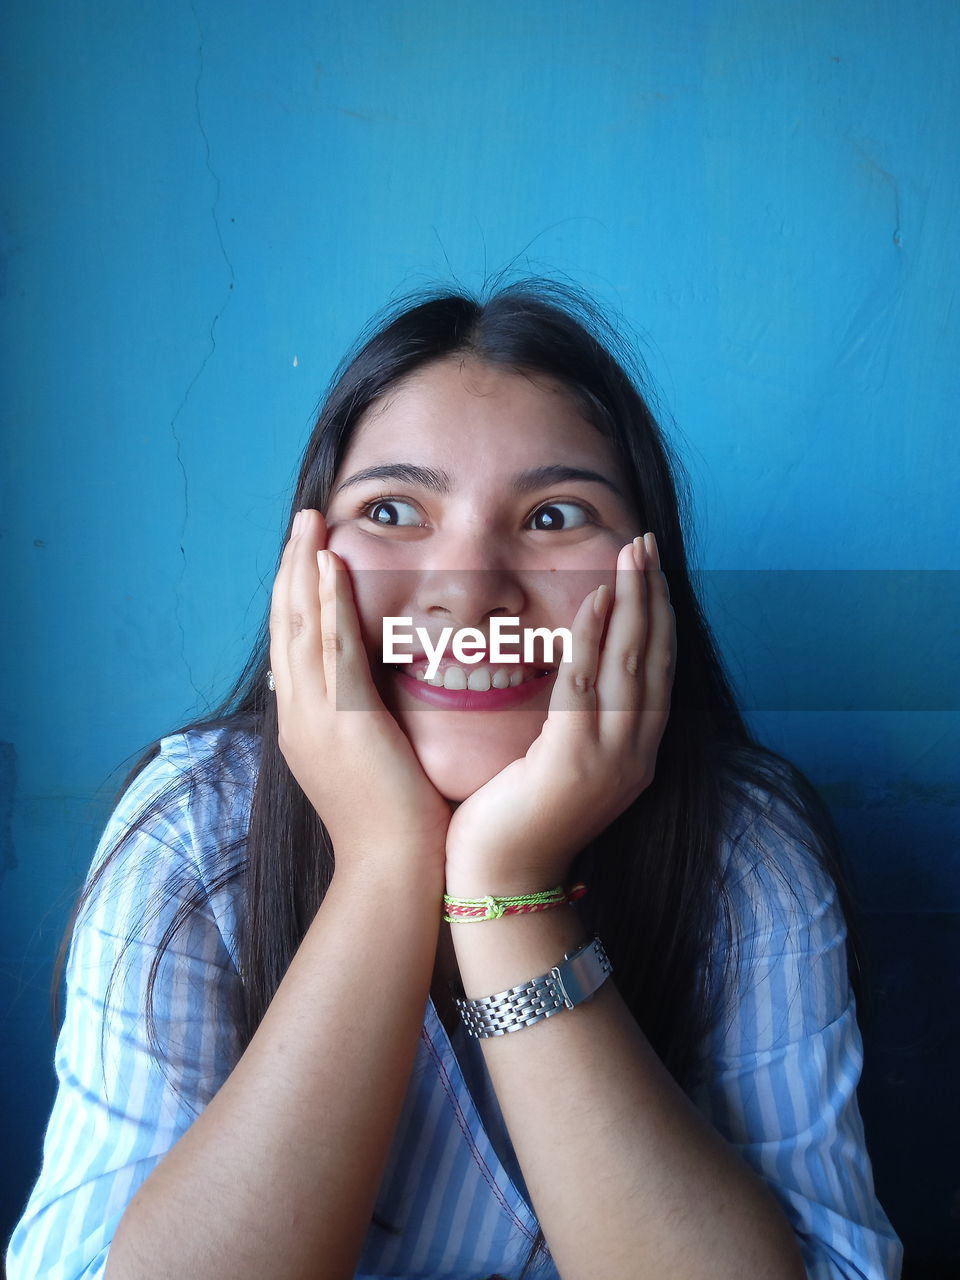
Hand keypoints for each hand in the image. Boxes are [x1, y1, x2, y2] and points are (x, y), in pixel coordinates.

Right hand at [268, 509, 452, 869]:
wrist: (392, 870)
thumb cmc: (391, 822)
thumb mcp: (363, 762)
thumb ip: (357, 722)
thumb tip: (366, 693)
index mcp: (303, 724)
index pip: (292, 644)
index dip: (295, 594)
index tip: (305, 553)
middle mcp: (298, 715)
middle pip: (285, 625)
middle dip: (292, 568)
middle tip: (302, 519)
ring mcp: (315, 717)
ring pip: (300, 627)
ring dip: (304, 569)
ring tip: (311, 523)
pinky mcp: (344, 720)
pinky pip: (331, 649)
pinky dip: (327, 604)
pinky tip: (330, 566)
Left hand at [444, 533, 674, 894]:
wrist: (503, 882)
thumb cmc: (519, 819)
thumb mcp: (561, 764)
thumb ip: (577, 721)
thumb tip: (574, 672)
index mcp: (636, 753)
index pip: (658, 670)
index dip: (658, 615)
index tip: (651, 570)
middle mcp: (636, 753)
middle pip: (656, 656)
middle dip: (653, 594)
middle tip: (647, 542)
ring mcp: (611, 759)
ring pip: (632, 663)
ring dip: (634, 601)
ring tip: (634, 553)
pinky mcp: (573, 762)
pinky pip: (587, 686)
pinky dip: (595, 638)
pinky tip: (597, 599)